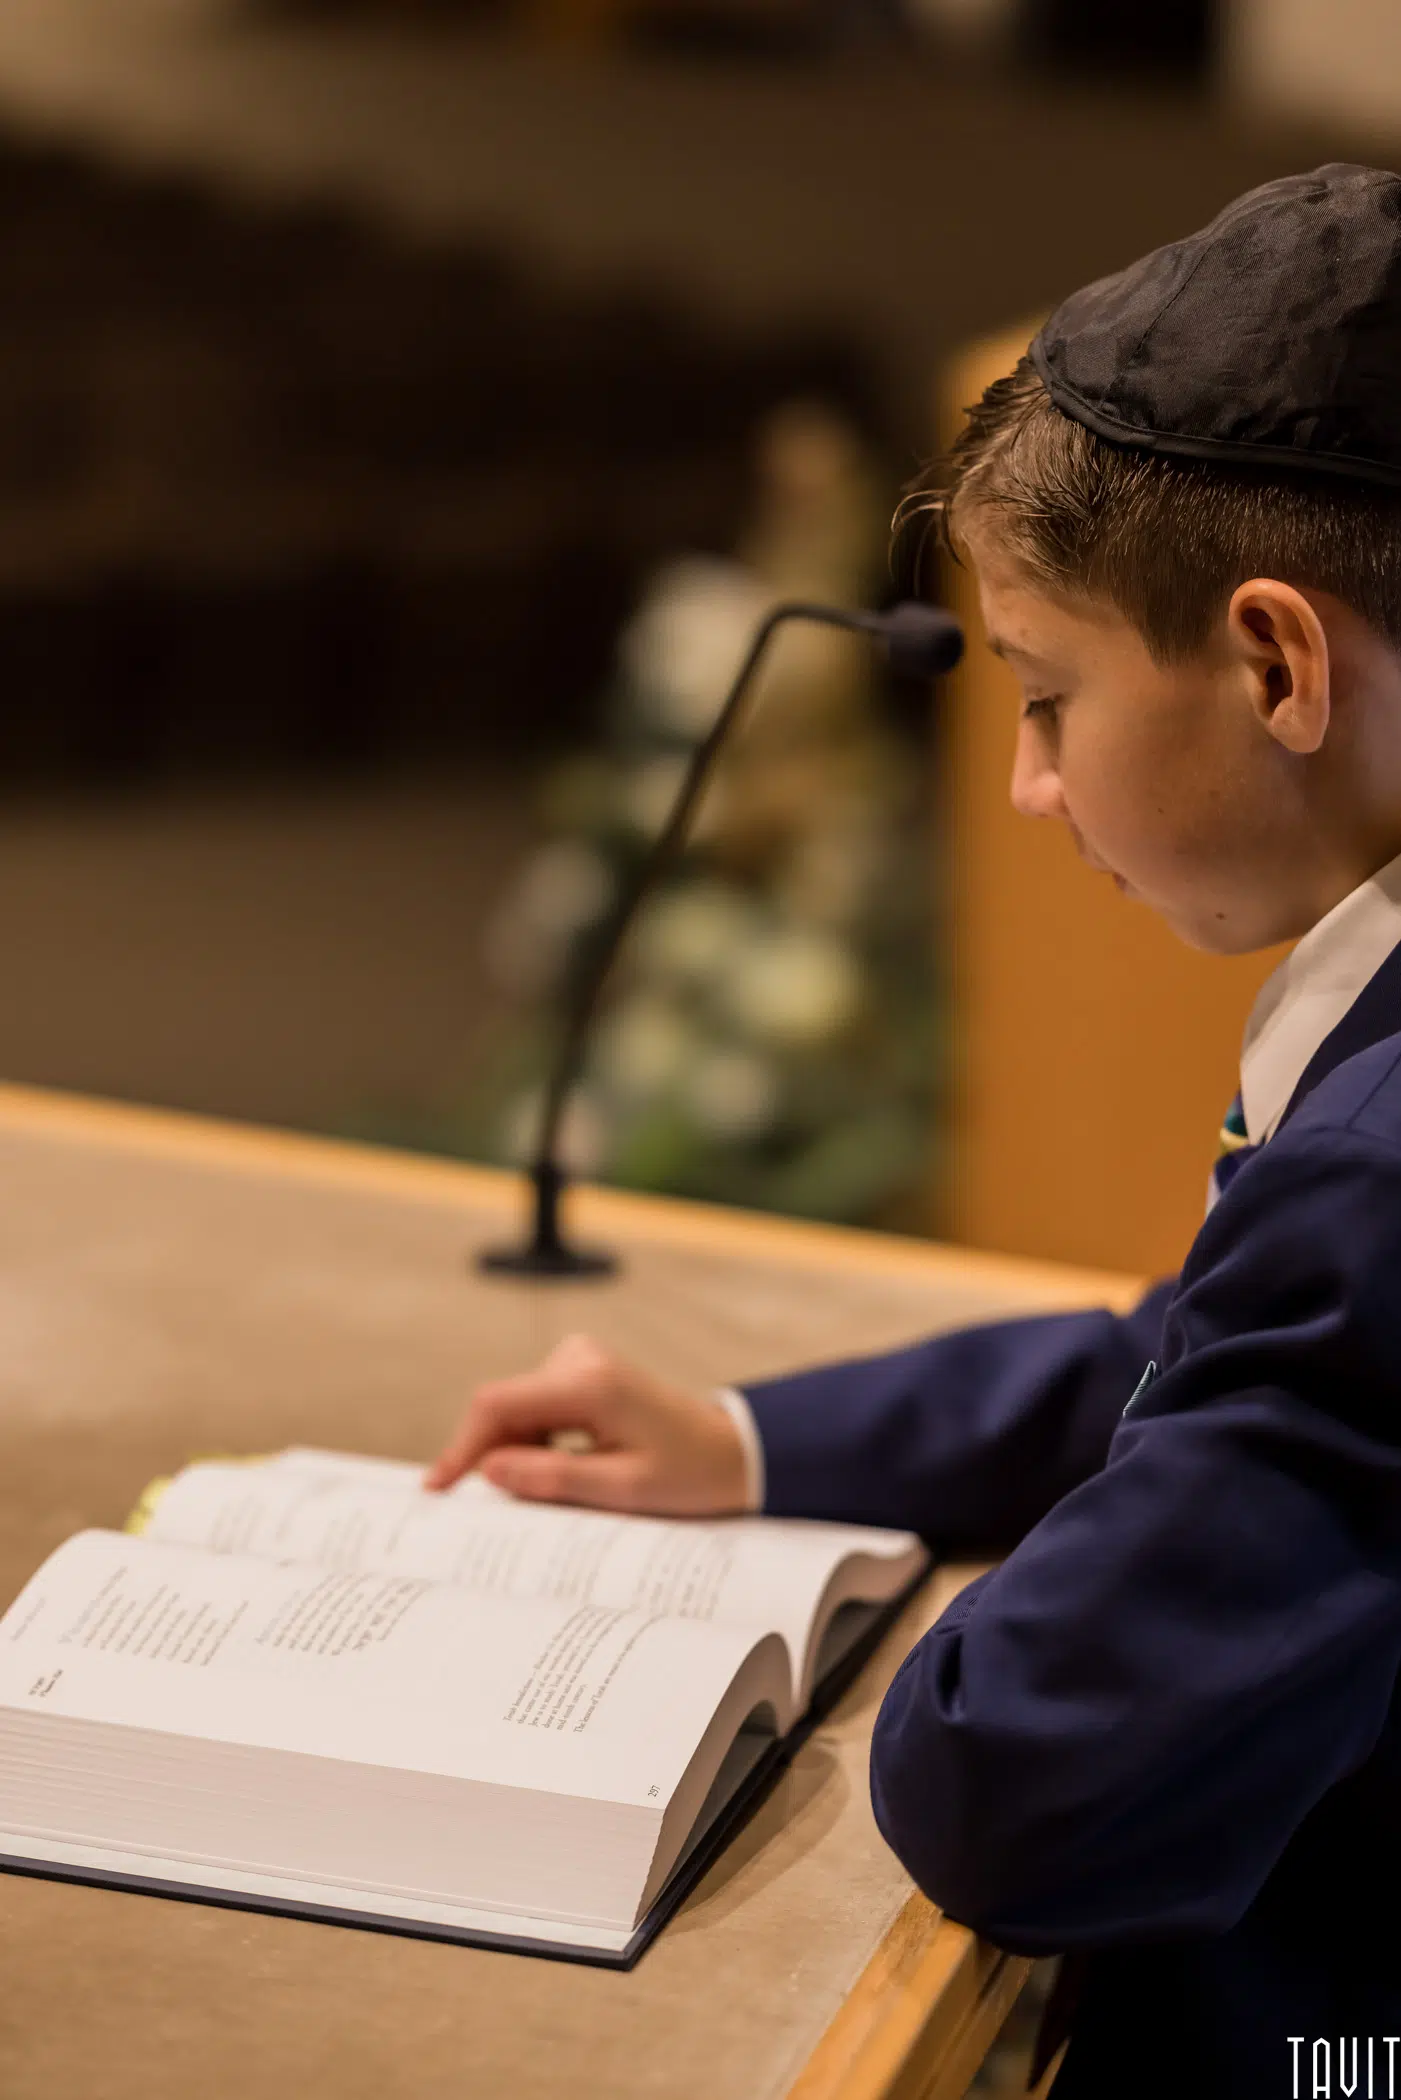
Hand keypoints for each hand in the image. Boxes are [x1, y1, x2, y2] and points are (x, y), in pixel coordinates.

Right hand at [424, 1332, 750, 1515]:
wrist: (733, 1450)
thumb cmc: (690, 1474)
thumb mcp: (623, 1490)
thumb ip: (552, 1479)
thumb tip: (488, 1471)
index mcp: (590, 1383)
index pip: (499, 1405)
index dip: (461, 1447)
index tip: (437, 1490)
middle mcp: (579, 1359)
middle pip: (502, 1407)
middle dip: (491, 1457)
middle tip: (497, 1512)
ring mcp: (580, 1360)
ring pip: (515, 1410)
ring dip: (517, 1453)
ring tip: (556, 1493)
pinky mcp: (581, 1371)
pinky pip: (535, 1407)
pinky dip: (533, 1443)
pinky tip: (562, 1472)